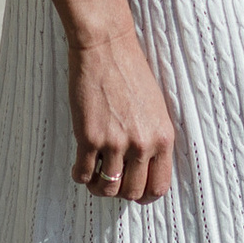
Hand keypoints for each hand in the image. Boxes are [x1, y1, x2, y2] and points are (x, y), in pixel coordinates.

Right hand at [68, 29, 177, 201]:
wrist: (105, 46)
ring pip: (107, 188)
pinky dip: (80, 174)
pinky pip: (83, 174)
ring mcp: (115, 142)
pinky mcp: (89, 137)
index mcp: (163, 137)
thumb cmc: (130, 71)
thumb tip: (144, 169)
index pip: (158, 186)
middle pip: (131, 192)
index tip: (133, 190)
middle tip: (111, 180)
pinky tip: (80, 164)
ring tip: (94, 174)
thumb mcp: (156, 108)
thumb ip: (153, 139)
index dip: (144, 195)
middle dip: (120, 191)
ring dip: (98, 186)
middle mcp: (142, 144)